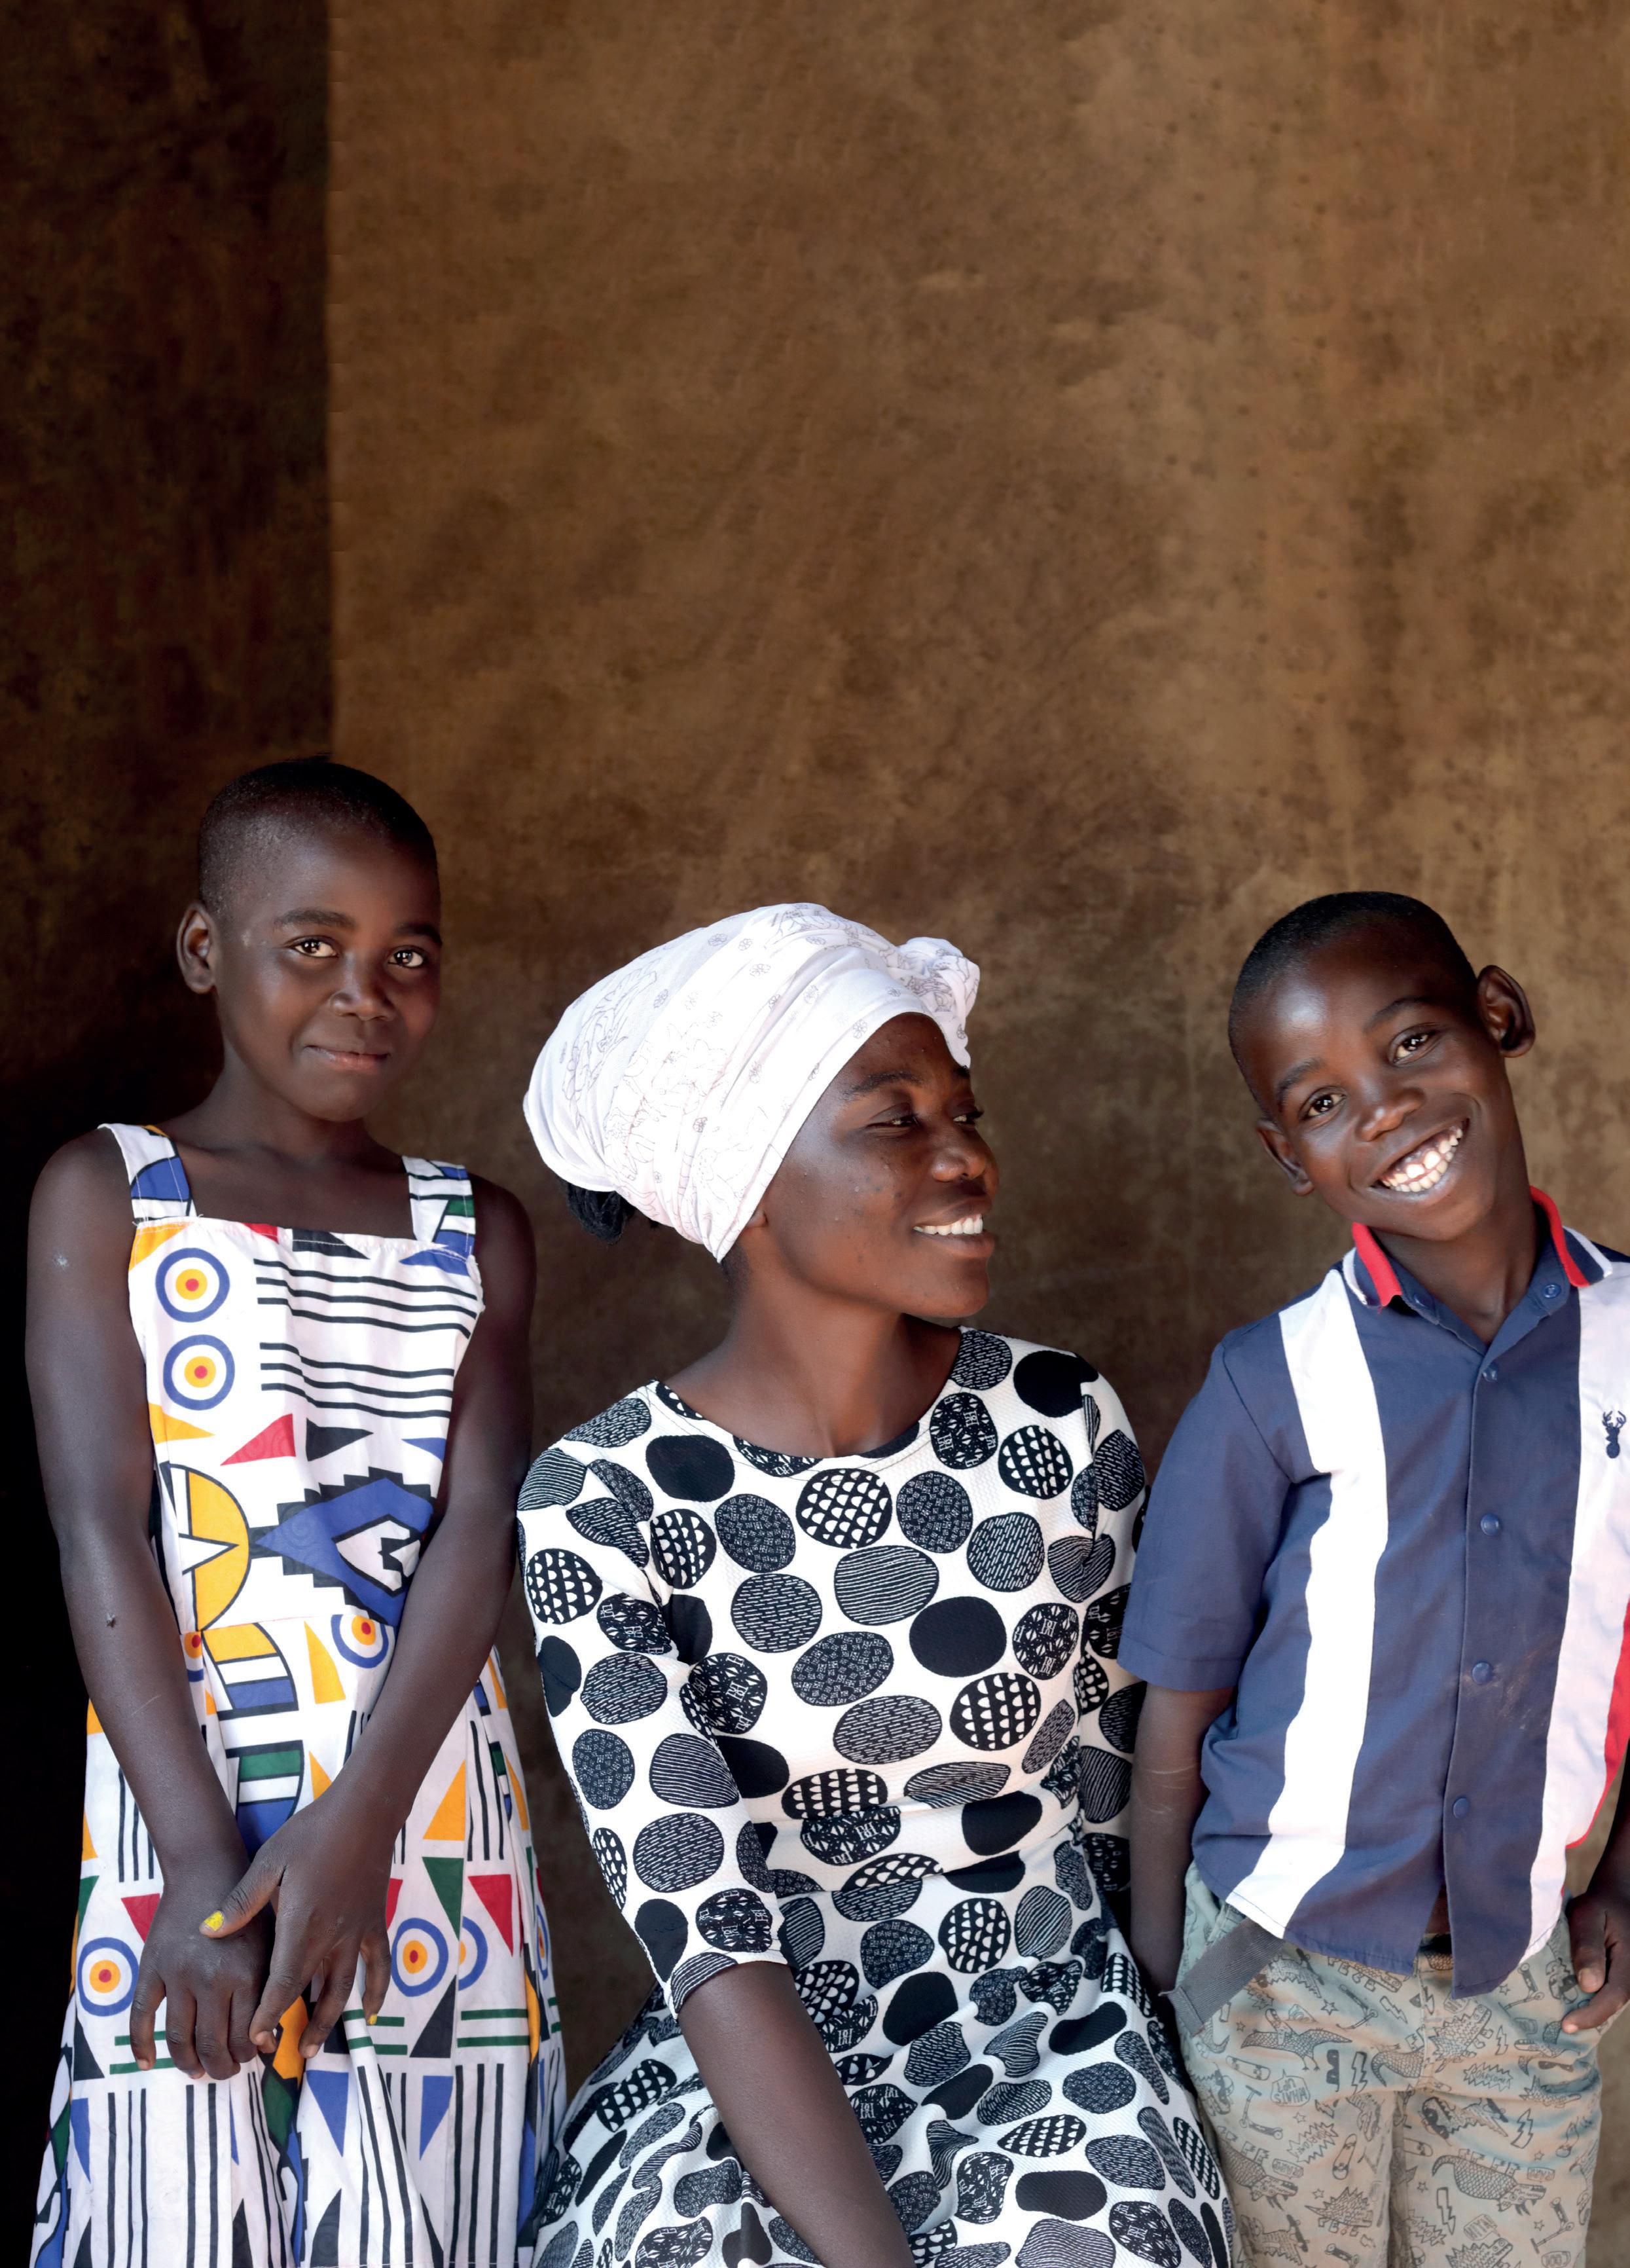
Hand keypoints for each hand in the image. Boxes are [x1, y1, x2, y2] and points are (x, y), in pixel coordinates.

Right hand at [130, 1850, 270, 2079]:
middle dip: (220, 2067)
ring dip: (188, 2062)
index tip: (249, 2058)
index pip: (246, 2035)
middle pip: (212, 2044)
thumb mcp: (269, 1944)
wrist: (207, 1869)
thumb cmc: (249, 1907)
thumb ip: (270, 1991)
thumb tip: (266, 2045)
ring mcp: (178, 1974)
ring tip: (196, 2070)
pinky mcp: (152, 1967)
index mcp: (247, 1973)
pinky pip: (141, 2015)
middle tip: (223, 2072)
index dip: (247, 2054)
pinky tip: (147, 2062)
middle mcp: (212, 1978)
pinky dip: (141, 2044)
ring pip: (179, 2038)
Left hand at [201, 1793, 393, 2057]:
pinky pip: (378, 1965)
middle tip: (278, 2055)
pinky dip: (375, 1992)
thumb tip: (207, 1932)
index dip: (267, 2016)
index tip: (253, 2040)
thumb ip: (240, 1903)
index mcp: (301, 1926)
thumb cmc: (312, 1833)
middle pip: (311, 1995)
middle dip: (294, 2028)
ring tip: (313, 2049)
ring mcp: (357, 1933)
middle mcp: (331, 1938)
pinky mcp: (375, 1922)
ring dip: (329, 2022)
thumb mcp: (268, 1862)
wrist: (364, 1812)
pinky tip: (368, 2013)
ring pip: (344, 1989)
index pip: (281, 1985)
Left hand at [1563, 1869, 1629, 2032]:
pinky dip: (1592, 2000)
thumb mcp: (1587, 1915)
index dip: (1591, 2014)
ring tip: (1561, 2018)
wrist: (1617, 1897)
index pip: (1613, 1997)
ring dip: (1590, 2010)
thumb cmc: (1599, 1904)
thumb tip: (1588, 1985)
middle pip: (1613, 2004)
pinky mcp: (1623, 1976)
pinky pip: (1610, 1993)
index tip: (1567, 2025)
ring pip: (1612, 2001)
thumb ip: (1587, 1947)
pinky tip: (1571, 2002)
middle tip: (1558, 2027)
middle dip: (1588, 2018)